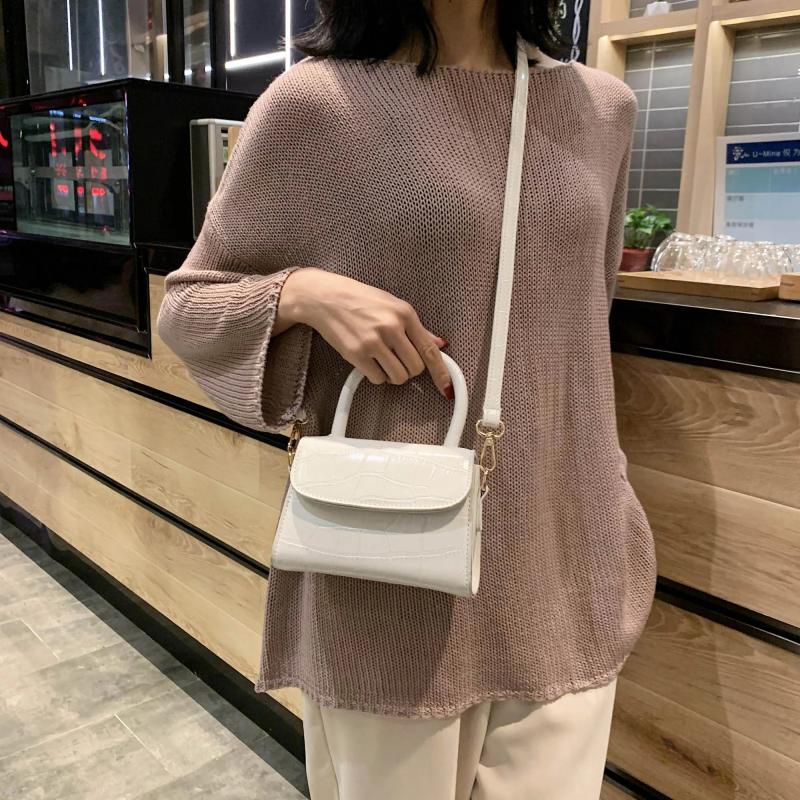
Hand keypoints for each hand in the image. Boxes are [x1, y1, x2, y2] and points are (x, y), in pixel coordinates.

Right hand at [276, 267, 452, 397]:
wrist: (325, 297)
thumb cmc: (359, 299)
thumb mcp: (392, 305)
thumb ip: (416, 327)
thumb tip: (438, 343)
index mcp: (404, 313)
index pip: (430, 350)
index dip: (440, 372)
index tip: (446, 387)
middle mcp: (391, 327)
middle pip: (415, 368)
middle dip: (409, 369)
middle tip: (397, 359)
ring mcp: (373, 341)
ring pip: (398, 377)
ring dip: (393, 375)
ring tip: (382, 360)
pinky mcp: (356, 354)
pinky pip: (378, 379)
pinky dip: (376, 376)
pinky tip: (369, 361)